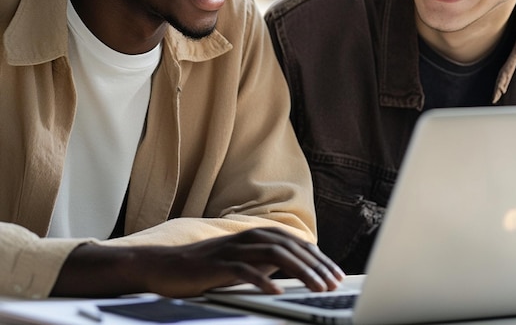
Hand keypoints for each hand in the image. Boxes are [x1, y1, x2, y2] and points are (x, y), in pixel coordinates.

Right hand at [53, 227, 344, 297]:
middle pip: (289, 247)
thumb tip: (294, 270)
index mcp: (255, 236)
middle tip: (334, 283)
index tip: (335, 275)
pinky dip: (260, 280)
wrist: (165, 265)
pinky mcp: (215, 264)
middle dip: (315, 265)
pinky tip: (275, 292)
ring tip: (315, 287)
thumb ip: (265, 262)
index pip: (294, 244)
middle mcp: (246, 238)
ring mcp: (231, 250)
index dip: (317, 258)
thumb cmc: (206, 267)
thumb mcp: (241, 263)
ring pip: (272, 255)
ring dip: (297, 270)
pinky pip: (242, 270)